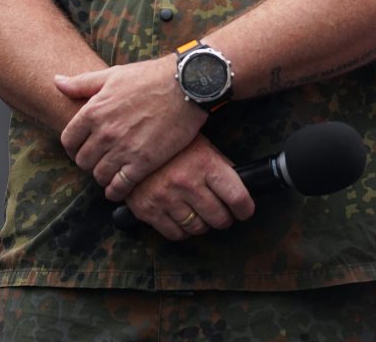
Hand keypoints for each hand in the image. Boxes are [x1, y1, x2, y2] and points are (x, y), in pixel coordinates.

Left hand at [55, 55, 206, 200]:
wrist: (185, 85)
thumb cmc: (149, 76)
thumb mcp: (112, 74)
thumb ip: (81, 83)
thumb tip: (56, 81)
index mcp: (94, 110)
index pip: (68, 140)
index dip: (73, 146)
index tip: (81, 148)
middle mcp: (105, 132)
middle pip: (82, 161)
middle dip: (88, 161)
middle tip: (99, 159)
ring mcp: (123, 149)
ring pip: (99, 175)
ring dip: (103, 175)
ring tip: (111, 171)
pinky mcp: (143, 162)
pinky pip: (119, 187)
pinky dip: (116, 191)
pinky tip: (119, 188)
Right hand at [124, 135, 254, 240]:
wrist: (130, 141)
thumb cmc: (170, 143)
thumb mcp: (200, 144)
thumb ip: (219, 164)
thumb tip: (238, 185)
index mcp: (205, 163)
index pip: (237, 197)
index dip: (245, 208)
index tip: (244, 211)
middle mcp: (187, 182)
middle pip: (219, 218)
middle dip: (224, 218)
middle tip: (222, 213)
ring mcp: (167, 198)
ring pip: (198, 228)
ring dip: (203, 224)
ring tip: (201, 213)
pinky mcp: (148, 210)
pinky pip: (175, 234)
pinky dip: (182, 230)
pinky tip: (182, 217)